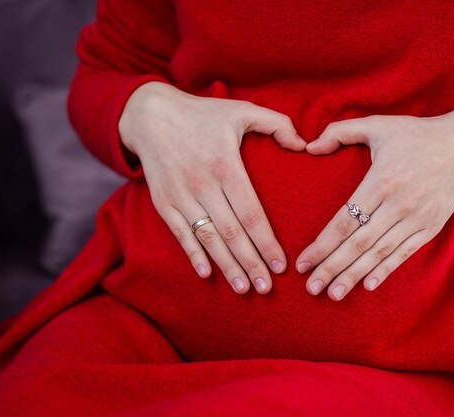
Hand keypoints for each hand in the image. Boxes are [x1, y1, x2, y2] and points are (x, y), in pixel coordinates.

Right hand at [119, 81, 305, 293]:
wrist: (150, 115)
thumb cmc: (203, 114)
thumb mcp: (242, 110)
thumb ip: (277, 123)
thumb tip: (304, 144)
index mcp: (226, 165)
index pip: (251, 213)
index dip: (266, 242)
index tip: (281, 265)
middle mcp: (202, 184)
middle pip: (231, 233)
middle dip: (250, 262)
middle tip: (266, 288)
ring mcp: (180, 195)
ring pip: (207, 238)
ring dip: (226, 265)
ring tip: (243, 289)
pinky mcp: (163, 202)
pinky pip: (180, 234)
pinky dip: (193, 255)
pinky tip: (207, 274)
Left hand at [296, 102, 453, 300]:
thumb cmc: (417, 135)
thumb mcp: (378, 125)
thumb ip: (340, 132)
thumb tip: (309, 146)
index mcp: (381, 181)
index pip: (345, 221)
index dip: (322, 245)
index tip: (303, 262)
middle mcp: (398, 204)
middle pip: (358, 244)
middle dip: (331, 268)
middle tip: (310, 288)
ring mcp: (416, 219)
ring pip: (379, 253)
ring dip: (354, 275)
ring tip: (333, 294)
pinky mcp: (430, 228)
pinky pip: (404, 254)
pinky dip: (385, 270)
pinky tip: (368, 285)